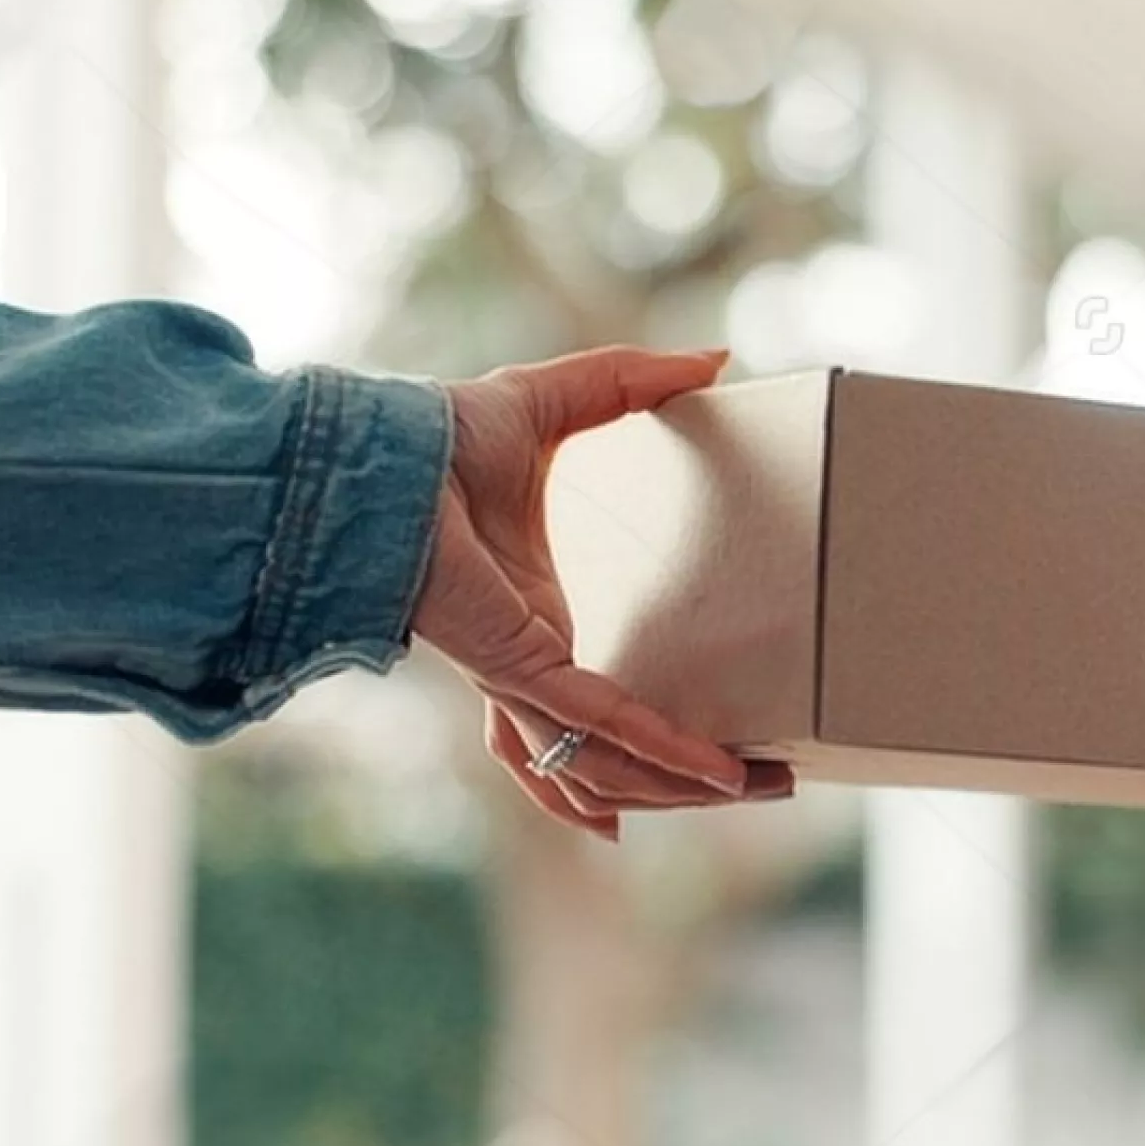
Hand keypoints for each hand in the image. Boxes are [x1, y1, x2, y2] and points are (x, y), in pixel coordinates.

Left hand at [413, 345, 793, 838]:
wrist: (384, 452)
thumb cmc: (442, 434)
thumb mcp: (557, 400)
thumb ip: (634, 382)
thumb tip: (711, 358)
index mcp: (534, 619)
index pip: (595, 705)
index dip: (652, 737)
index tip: (712, 755)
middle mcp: (528, 663)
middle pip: (607, 760)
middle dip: (683, 786)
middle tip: (760, 786)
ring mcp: (522, 675)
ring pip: (608, 765)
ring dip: (682, 786)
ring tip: (754, 787)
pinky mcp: (521, 668)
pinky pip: (602, 727)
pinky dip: (661, 752)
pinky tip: (715, 769)